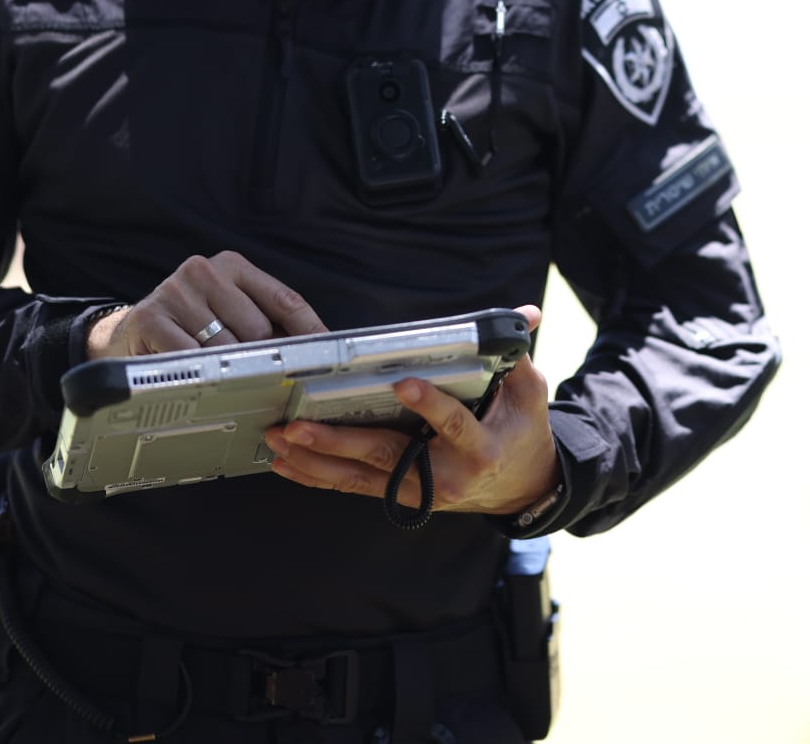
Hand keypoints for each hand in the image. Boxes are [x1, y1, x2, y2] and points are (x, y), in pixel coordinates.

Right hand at [86, 251, 328, 358]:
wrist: (131, 332)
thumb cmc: (192, 325)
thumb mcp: (231, 312)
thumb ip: (268, 323)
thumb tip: (317, 347)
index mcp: (233, 265)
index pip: (284, 298)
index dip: (310, 329)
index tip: (330, 351)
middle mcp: (205, 270)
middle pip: (258, 328)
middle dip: (258, 356)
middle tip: (250, 372)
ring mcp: (176, 291)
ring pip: (226, 347)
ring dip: (225, 368)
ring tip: (213, 369)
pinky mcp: (152, 317)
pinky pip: (192, 358)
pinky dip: (198, 372)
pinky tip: (192, 373)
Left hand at [262, 304, 560, 517]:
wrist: (520, 488)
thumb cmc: (522, 433)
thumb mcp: (529, 395)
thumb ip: (518, 357)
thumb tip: (525, 314)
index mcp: (480, 448)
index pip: (453, 424)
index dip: (429, 406)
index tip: (404, 384)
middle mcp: (445, 475)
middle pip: (387, 456)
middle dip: (339, 441)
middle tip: (299, 424)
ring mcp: (419, 491)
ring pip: (360, 477)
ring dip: (316, 460)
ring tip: (280, 440)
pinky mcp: (400, 495)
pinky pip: (352, 488)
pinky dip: (317, 476)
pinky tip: (287, 464)